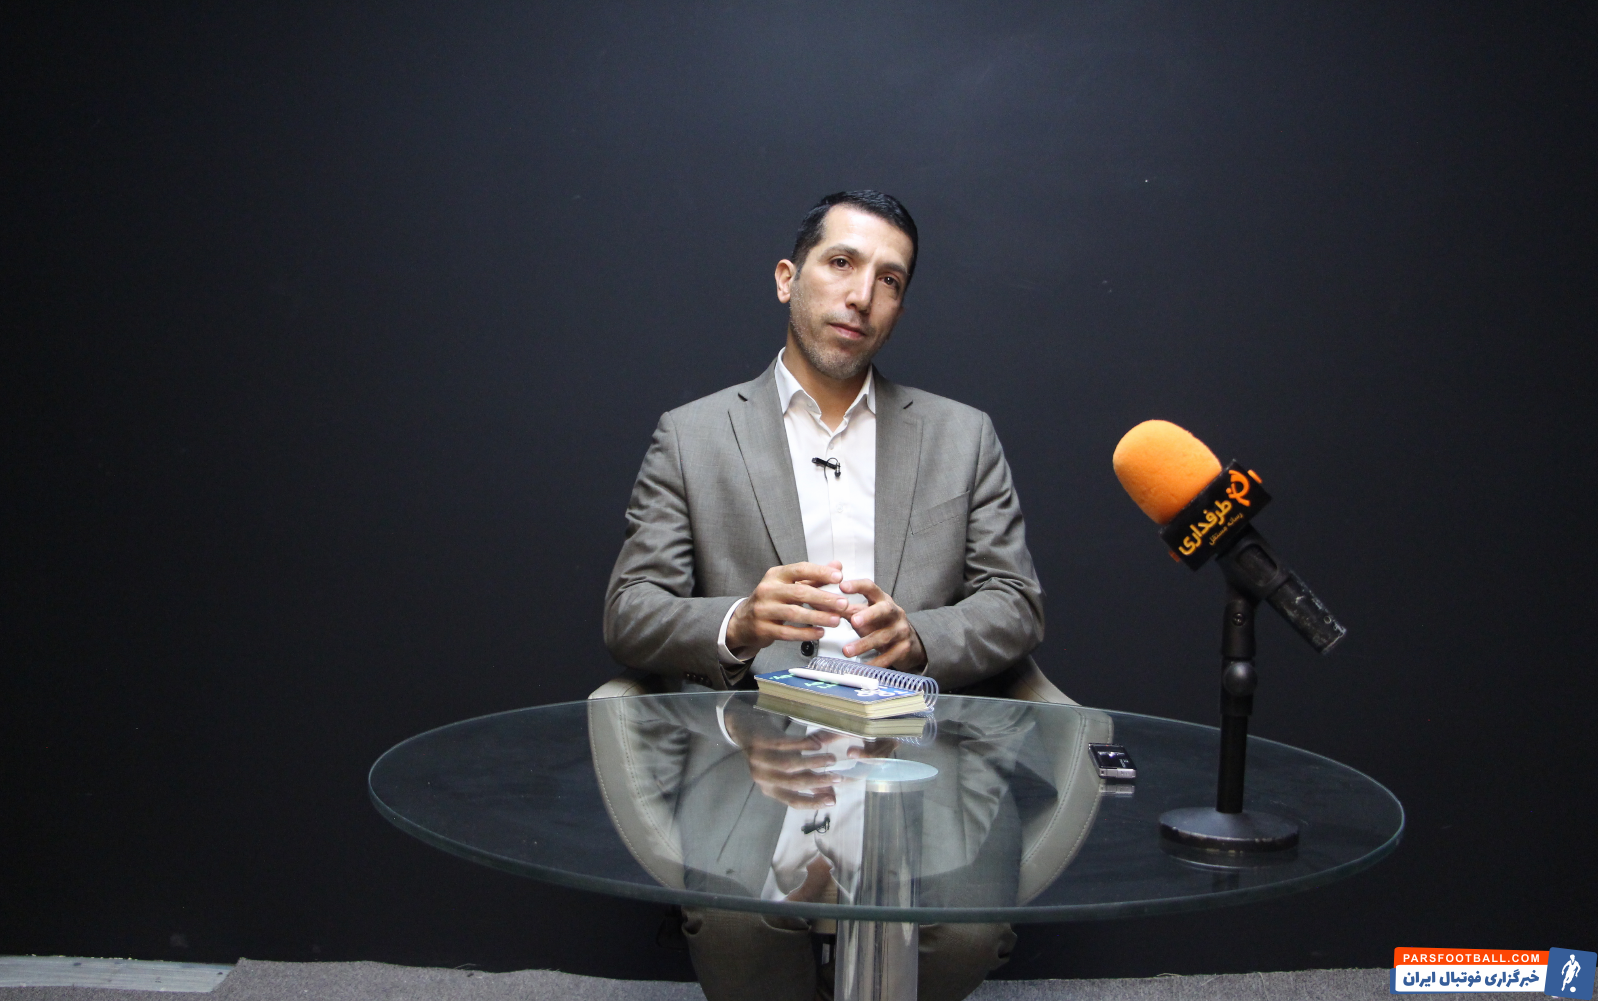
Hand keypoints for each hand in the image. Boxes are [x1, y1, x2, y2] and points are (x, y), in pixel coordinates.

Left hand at [724, 708, 838, 807]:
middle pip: (794, 783)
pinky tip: (817, 744)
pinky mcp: (760, 742)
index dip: (813, 802)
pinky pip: (782, 744)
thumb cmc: (772, 752)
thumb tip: (832, 797)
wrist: (745, 728)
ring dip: (813, 763)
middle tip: (838, 777)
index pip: (792, 801)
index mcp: (770, 788)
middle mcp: (763, 777)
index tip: (833, 801)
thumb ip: (809, 780)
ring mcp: (760, 760)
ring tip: (832, 759)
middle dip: (818, 781)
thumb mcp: (789, 769)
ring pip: (789, 765)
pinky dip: (801, 744)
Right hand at [725, 561, 848, 659]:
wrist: (743, 621)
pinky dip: (805, 633)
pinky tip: (819, 633)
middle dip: (824, 598)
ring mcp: (763, 610)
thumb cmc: (772, 600)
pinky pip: (787, 632)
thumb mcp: (789, 584)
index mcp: (775, 575)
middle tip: (843, 603)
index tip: (839, 577)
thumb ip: (814, 577)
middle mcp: (767, 590)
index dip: (820, 572)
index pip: (800, 569)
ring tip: (836, 620)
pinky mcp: (763, 629)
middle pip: (799, 592)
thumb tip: (837, 566)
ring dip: (818, 617)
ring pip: (794, 613)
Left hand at [839, 578, 926, 669]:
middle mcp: (894, 612)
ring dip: (864, 644)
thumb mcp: (865, 613)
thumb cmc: (880, 624)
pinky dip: (875, 662)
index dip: (857, 586)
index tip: (842, 586)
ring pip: (884, 636)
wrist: (908, 642)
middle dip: (869, 615)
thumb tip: (822, 603)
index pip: (871, 588)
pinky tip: (863, 666)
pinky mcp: (904, 648)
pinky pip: (889, 656)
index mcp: (882, 600)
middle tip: (854, 620)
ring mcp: (901, 630)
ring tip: (847, 651)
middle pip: (884, 610)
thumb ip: (846, 609)